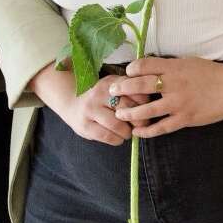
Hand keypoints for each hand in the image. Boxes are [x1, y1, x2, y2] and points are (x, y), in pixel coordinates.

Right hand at [30, 63, 150, 146]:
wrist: (72, 102)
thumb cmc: (102, 97)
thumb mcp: (115, 88)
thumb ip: (131, 93)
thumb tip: (150, 108)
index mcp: (112, 82)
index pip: (135, 92)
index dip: (145, 104)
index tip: (149, 110)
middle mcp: (100, 94)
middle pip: (127, 108)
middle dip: (138, 120)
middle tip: (141, 125)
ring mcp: (90, 110)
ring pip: (116, 124)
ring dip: (127, 132)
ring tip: (128, 133)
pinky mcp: (84, 125)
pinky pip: (105, 136)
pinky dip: (116, 140)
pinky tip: (119, 139)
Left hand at [111, 56, 222, 137]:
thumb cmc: (212, 73)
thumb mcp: (190, 62)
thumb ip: (171, 67)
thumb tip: (151, 69)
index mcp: (175, 67)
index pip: (144, 65)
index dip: (131, 69)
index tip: (127, 73)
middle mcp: (173, 84)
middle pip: (139, 86)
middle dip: (122, 89)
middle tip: (112, 93)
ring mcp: (178, 103)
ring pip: (146, 110)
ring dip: (129, 113)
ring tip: (120, 114)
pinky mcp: (185, 118)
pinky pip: (161, 127)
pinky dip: (146, 131)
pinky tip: (138, 132)